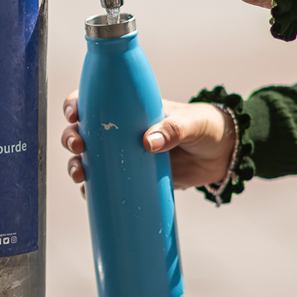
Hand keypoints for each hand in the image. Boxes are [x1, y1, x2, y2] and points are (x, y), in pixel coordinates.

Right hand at [61, 91, 235, 191]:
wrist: (224, 155)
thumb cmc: (207, 127)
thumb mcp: (192, 122)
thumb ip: (173, 129)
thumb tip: (148, 142)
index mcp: (131, 109)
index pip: (95, 101)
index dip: (77, 104)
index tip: (75, 114)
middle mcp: (121, 132)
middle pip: (84, 131)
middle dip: (72, 138)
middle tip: (78, 146)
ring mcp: (125, 156)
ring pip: (89, 159)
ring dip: (77, 166)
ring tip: (80, 175)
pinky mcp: (133, 179)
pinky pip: (106, 185)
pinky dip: (93, 191)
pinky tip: (89, 195)